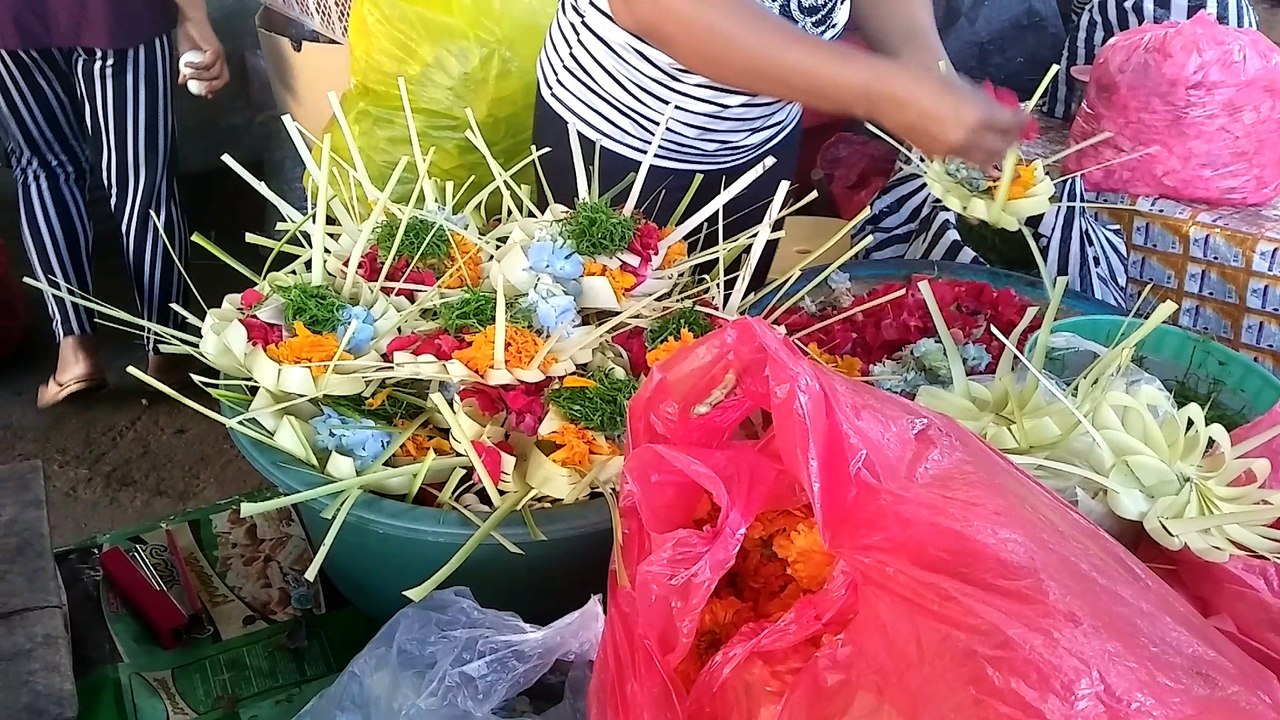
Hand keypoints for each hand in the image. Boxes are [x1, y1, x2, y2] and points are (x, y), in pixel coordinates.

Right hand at [176, 14, 229, 97]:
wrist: (188, 21)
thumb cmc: (187, 36)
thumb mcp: (184, 57)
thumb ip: (185, 70)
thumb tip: (181, 82)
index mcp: (216, 62)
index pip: (220, 79)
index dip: (215, 89)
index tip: (205, 95)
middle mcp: (221, 59)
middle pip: (224, 78)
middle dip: (214, 87)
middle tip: (201, 91)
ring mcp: (220, 54)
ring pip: (215, 73)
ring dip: (201, 77)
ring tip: (188, 75)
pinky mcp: (215, 49)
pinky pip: (208, 63)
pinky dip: (197, 67)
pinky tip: (187, 65)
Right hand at [868, 69, 1027, 167]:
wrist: (888, 94)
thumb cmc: (924, 78)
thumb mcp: (962, 86)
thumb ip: (983, 103)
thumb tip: (997, 113)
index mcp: (979, 116)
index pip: (1012, 125)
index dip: (1021, 122)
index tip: (1025, 118)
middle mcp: (969, 138)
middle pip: (1002, 148)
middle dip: (1010, 142)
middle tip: (1013, 134)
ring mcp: (952, 150)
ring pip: (983, 160)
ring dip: (992, 153)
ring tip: (994, 143)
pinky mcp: (936, 155)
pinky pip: (962, 158)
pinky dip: (971, 153)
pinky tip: (967, 143)